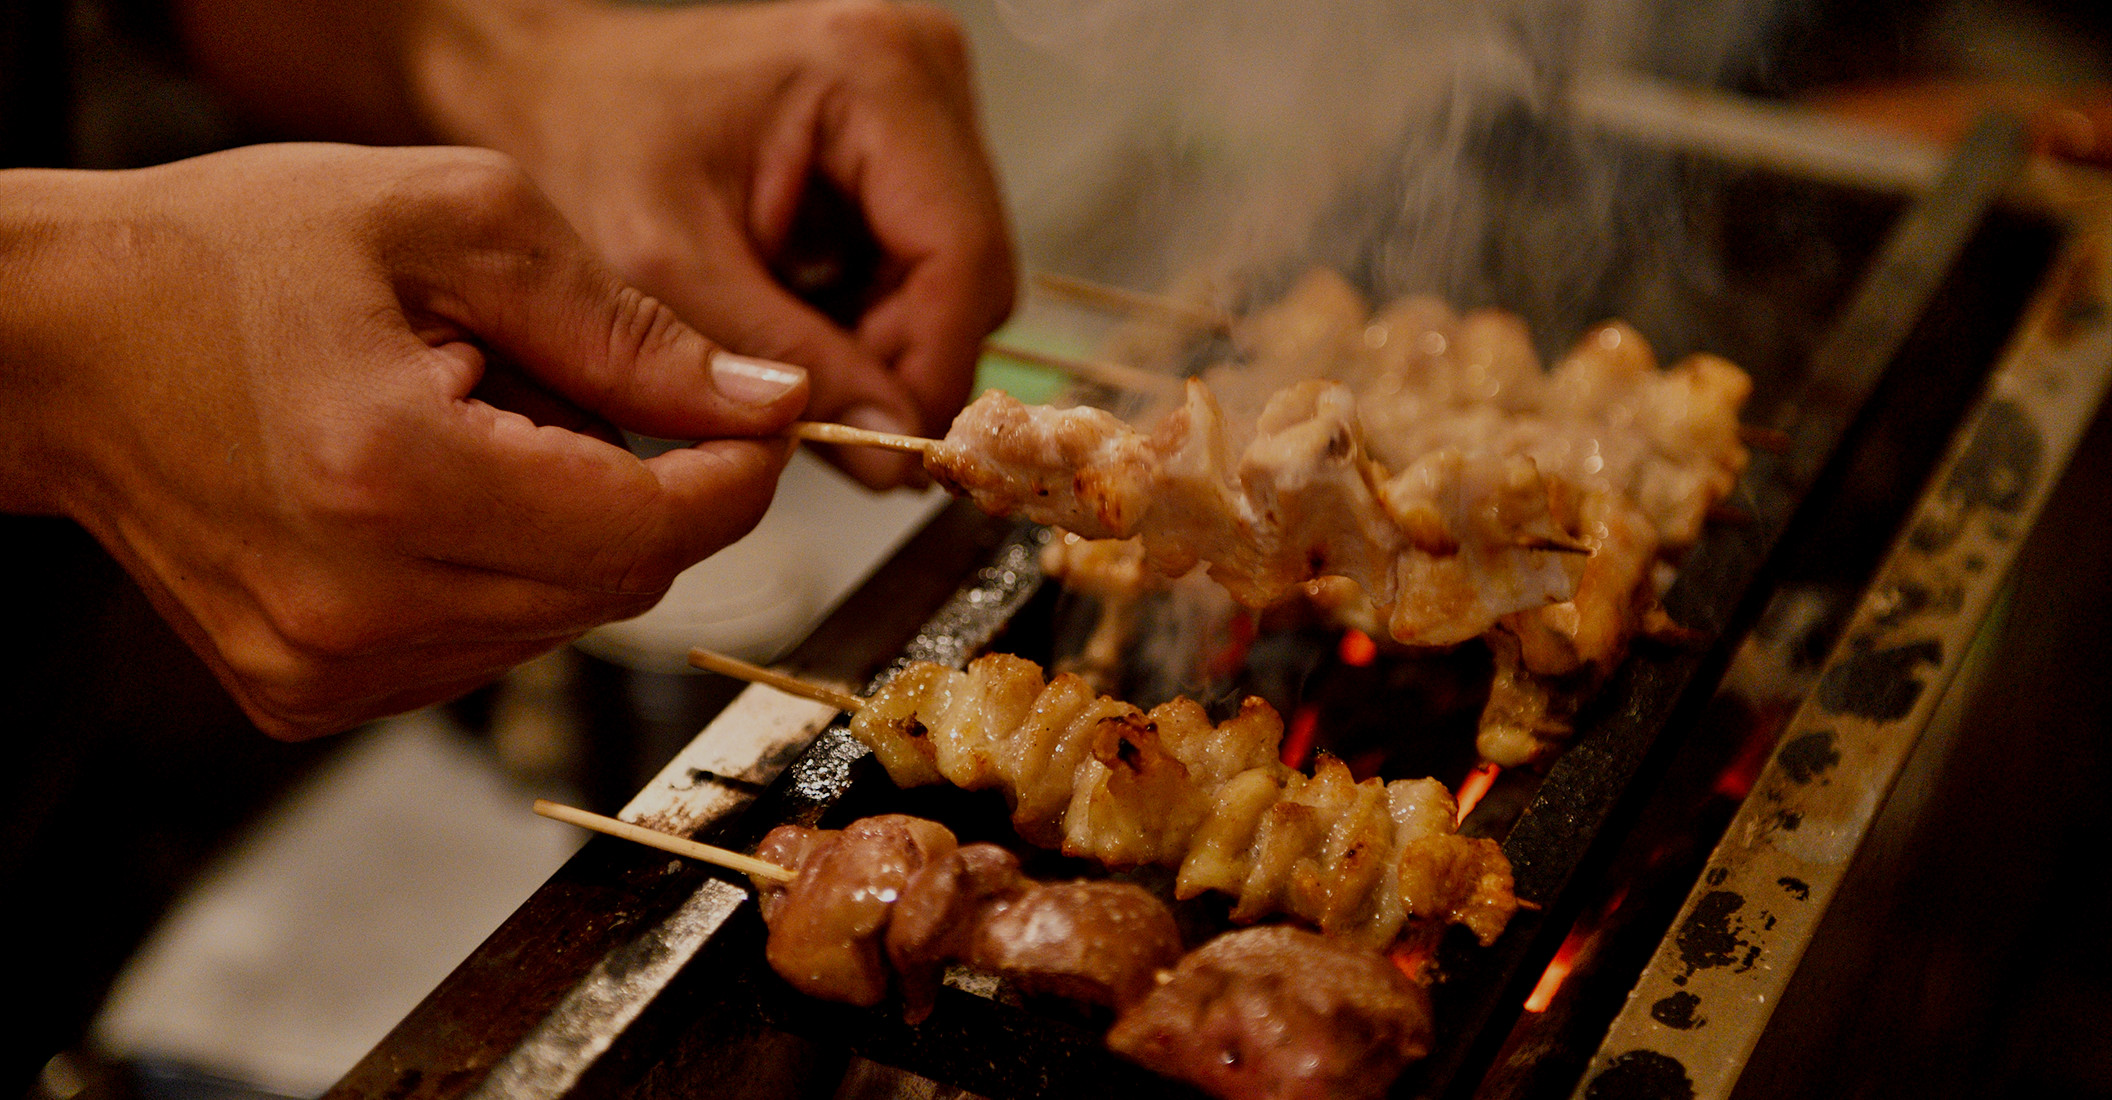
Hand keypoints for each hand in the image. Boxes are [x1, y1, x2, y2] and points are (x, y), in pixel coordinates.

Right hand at [0, 143, 808, 736]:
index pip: (653, 528)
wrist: (61, 342)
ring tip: (475, 430)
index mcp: (393, 475)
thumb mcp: (456, 224)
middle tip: (576, 388)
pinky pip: (484, 650)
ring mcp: (323, 667)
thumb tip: (768, 406)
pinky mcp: (305, 696)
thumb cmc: (235, 256)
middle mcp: (357, 603)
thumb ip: (628, 328)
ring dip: (568, 530)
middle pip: (619, 584)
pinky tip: (428, 495)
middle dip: (649, 490)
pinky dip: (500, 575)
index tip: (755, 418)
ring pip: (560, 622)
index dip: (736, 475)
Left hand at [409, 0, 1017, 486]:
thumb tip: (892, 454)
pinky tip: (799, 313)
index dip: (929, 371)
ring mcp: (925, 103)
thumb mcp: (675, 267)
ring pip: (959, 281)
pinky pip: (930, 266)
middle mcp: (923, 71)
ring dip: (886, 341)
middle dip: (902, 360)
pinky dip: (872, 312)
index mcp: (875, 75)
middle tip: (815, 408)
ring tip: (787, 352)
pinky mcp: (911, 140)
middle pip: (974, 274)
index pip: (962, 259)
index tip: (882, 449)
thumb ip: (792, 361)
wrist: (545, 86)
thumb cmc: (586, 137)